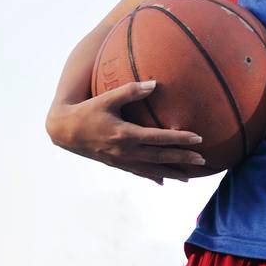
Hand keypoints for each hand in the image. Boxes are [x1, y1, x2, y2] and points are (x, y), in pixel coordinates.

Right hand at [46, 79, 205, 183]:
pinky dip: (151, 177)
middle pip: (159, 157)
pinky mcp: (114, 164)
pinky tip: (162, 181)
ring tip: (188, 178)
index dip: (180, 139)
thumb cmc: (87, 110)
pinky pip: (137, 173)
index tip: (198, 139)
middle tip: (202, 160)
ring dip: (170, 173)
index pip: (159, 138)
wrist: (63, 131)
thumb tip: (155, 83)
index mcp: (125, 134)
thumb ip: (131, 90)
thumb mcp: (107, 97)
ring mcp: (120, 160)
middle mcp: (125, 151)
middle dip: (182, 159)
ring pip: (150, 169)